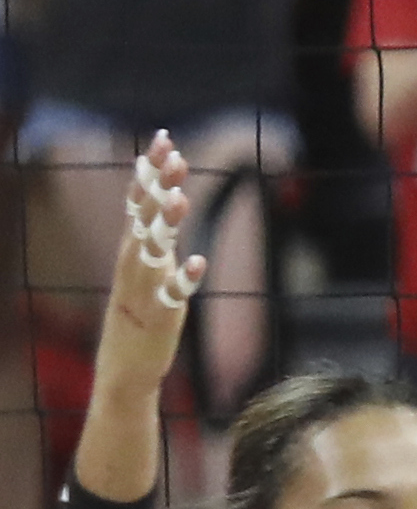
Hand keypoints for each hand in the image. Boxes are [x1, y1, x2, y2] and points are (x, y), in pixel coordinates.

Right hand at [93, 135, 205, 400]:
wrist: (126, 368)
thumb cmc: (139, 315)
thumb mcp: (145, 268)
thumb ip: (154, 236)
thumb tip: (165, 197)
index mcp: (131, 251)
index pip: (138, 201)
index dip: (149, 171)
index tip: (163, 140)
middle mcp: (135, 264)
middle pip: (144, 216)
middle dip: (157, 185)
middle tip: (173, 154)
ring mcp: (146, 289)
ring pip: (153, 250)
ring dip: (165, 225)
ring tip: (179, 198)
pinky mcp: (161, 317)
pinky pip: (173, 295)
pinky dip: (183, 279)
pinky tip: (197, 264)